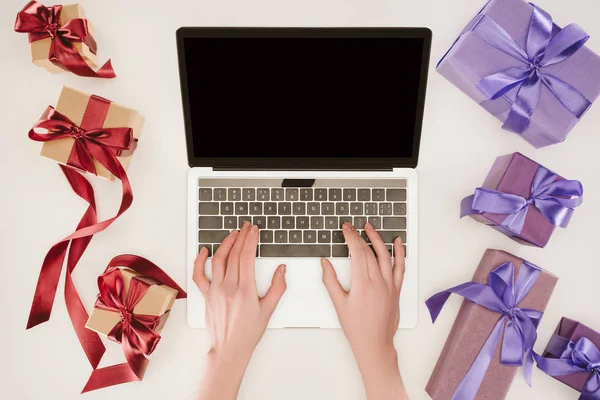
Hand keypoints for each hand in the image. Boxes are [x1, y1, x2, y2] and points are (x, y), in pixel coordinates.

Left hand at [193, 222, 286, 399]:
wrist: (229, 348)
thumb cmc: (249, 332)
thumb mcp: (269, 310)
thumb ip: (278, 287)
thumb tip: (281, 269)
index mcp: (245, 290)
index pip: (246, 257)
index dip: (250, 240)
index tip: (254, 230)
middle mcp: (228, 287)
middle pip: (233, 254)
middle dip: (241, 237)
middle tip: (246, 226)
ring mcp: (215, 290)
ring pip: (218, 260)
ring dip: (225, 244)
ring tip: (232, 234)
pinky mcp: (206, 295)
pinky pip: (199, 275)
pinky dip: (200, 261)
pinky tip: (204, 251)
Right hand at [321, 222, 407, 399]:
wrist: (375, 344)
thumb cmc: (357, 328)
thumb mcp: (339, 304)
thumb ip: (330, 281)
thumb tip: (325, 263)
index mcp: (363, 284)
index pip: (357, 252)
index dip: (351, 237)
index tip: (345, 229)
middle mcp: (378, 282)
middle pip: (369, 251)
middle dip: (359, 236)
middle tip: (351, 227)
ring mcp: (389, 285)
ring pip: (385, 255)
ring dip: (377, 239)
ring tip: (370, 228)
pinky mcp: (396, 289)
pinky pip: (400, 267)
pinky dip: (400, 253)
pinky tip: (398, 243)